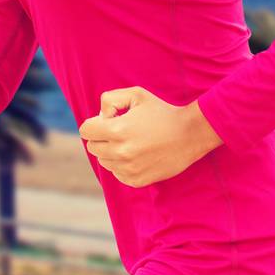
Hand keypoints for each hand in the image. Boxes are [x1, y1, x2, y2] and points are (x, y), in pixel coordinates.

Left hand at [77, 86, 221, 187]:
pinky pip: (116, 174)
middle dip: (102, 137)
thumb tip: (100, 117)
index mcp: (117, 130)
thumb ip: (110, 100)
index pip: (85, 131)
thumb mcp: (137, 94)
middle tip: (121, 130)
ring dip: (111, 152)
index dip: (94, 124)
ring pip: (104, 161)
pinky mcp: (136, 180)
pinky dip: (122, 165)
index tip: (107, 121)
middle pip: (93, 147)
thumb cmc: (162, 112)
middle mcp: (120, 152)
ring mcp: (128, 168)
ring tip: (131, 142)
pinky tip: (137, 155)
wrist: (189, 135)